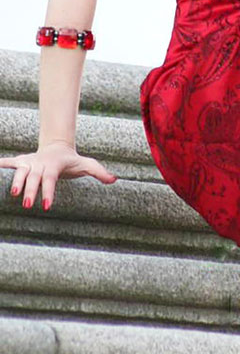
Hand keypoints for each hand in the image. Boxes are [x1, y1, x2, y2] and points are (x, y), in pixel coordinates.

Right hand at [0, 141, 117, 210]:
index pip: (51, 179)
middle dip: (30, 190)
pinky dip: (1, 164)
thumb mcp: (87, 164)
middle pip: (34, 177)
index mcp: (54, 166)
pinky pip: (9, 162)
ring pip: (20, 171)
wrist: (57, 147)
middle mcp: (40, 164)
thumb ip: (99, 172)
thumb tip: (114, 180)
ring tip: (13, 194)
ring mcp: (29, 162)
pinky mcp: (21, 162)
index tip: (47, 206)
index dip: (49, 192)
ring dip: (16, 181)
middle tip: (27, 205)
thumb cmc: (72, 160)